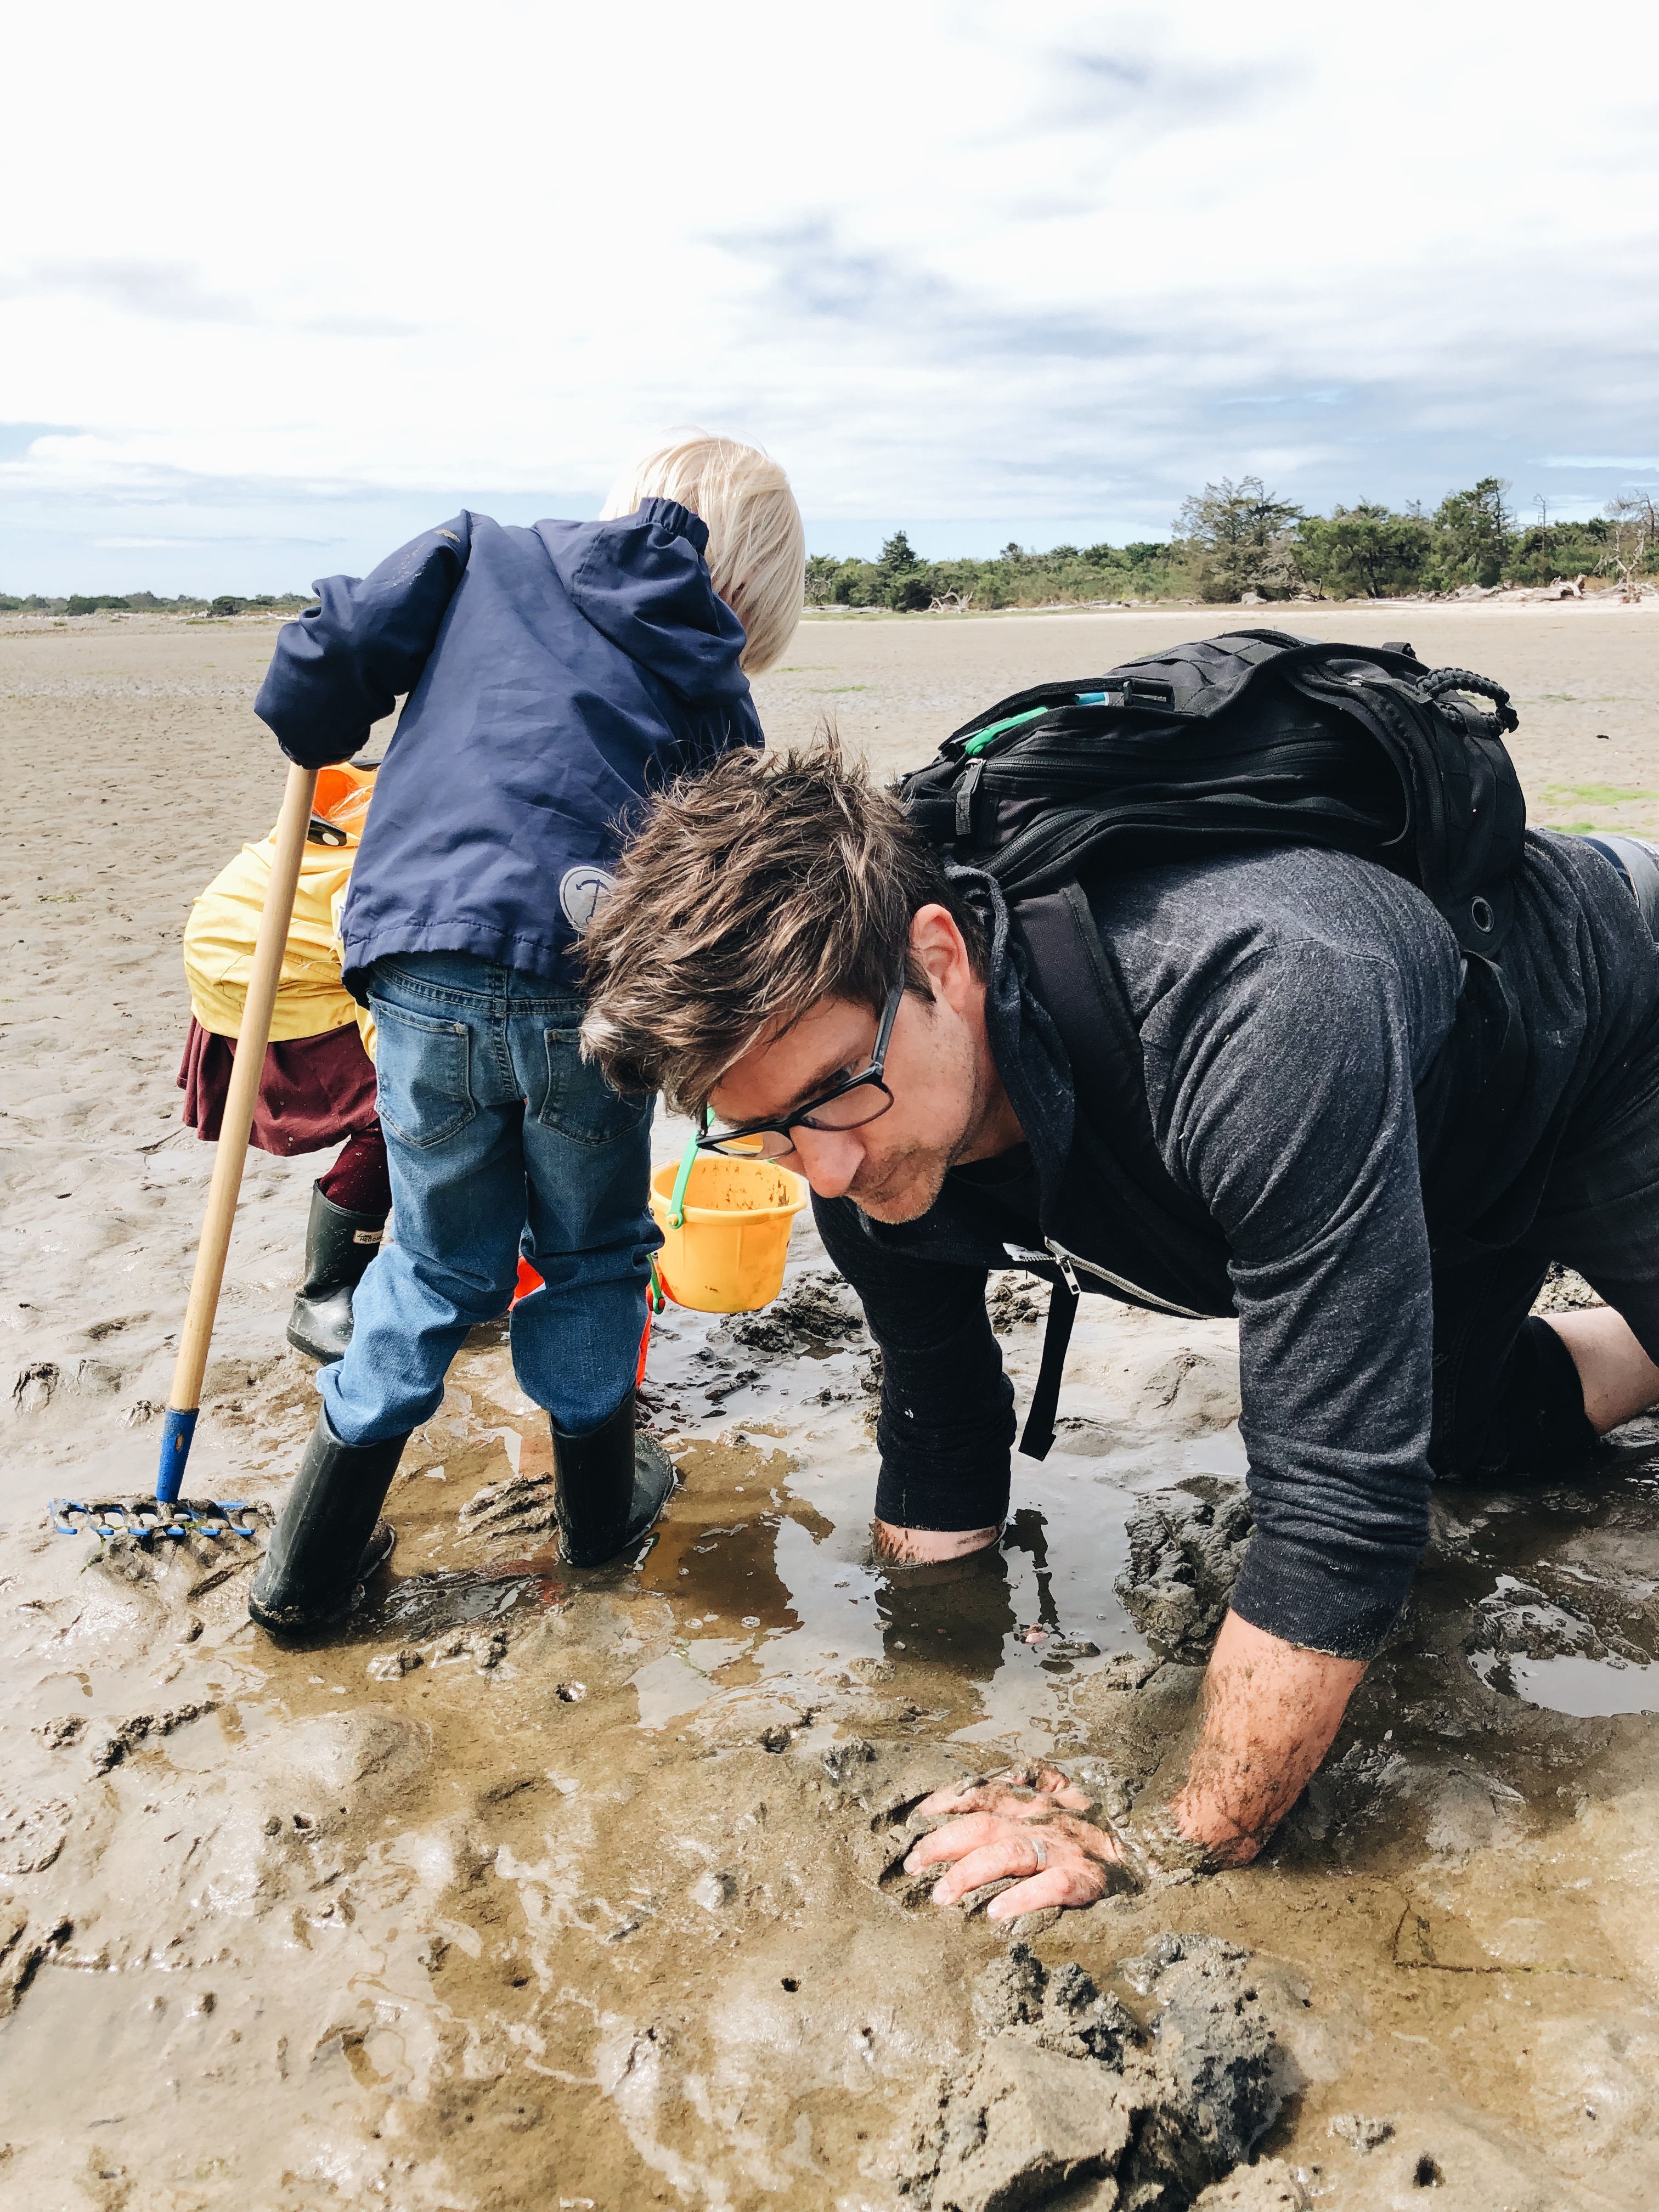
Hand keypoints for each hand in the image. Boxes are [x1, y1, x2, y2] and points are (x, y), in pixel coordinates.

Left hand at [902, 1762, 1127, 1920]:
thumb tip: (992, 1782)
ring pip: (1008, 1854)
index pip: (981, 1790)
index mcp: (1036, 1797)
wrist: (1157, 1845)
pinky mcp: (1087, 1878)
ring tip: (941, 1897)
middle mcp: (1045, 1818)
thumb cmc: (1097, 1826)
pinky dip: (1020, 1898)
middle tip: (911, 1867)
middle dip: (941, 1844)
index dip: (945, 1801)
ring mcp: (1065, 1847)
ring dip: (969, 1874)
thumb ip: (1030, 1785)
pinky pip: (1050, 1887)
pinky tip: (995, 1915)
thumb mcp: (1063, 1794)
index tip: (915, 1819)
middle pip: (983, 1824)